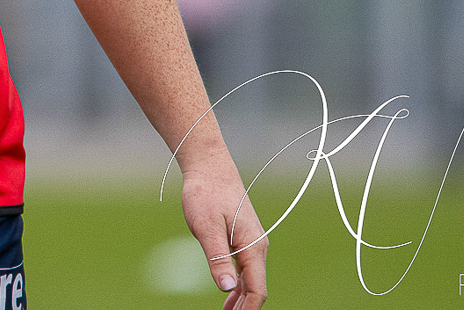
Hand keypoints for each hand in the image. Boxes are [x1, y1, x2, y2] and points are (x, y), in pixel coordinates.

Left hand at [182, 158, 267, 309]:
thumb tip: (227, 289)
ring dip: (241, 301)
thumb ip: (218, 258)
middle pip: (255, 288)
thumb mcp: (207, 227)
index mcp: (252, 247)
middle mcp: (257, 247)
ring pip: (250, 281)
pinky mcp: (241, 239)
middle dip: (245, 309)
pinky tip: (229, 297)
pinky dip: (238, 286)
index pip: (257, 289)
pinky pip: (244, 269)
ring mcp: (250, 243)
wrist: (209, 167)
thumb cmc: (206, 194)